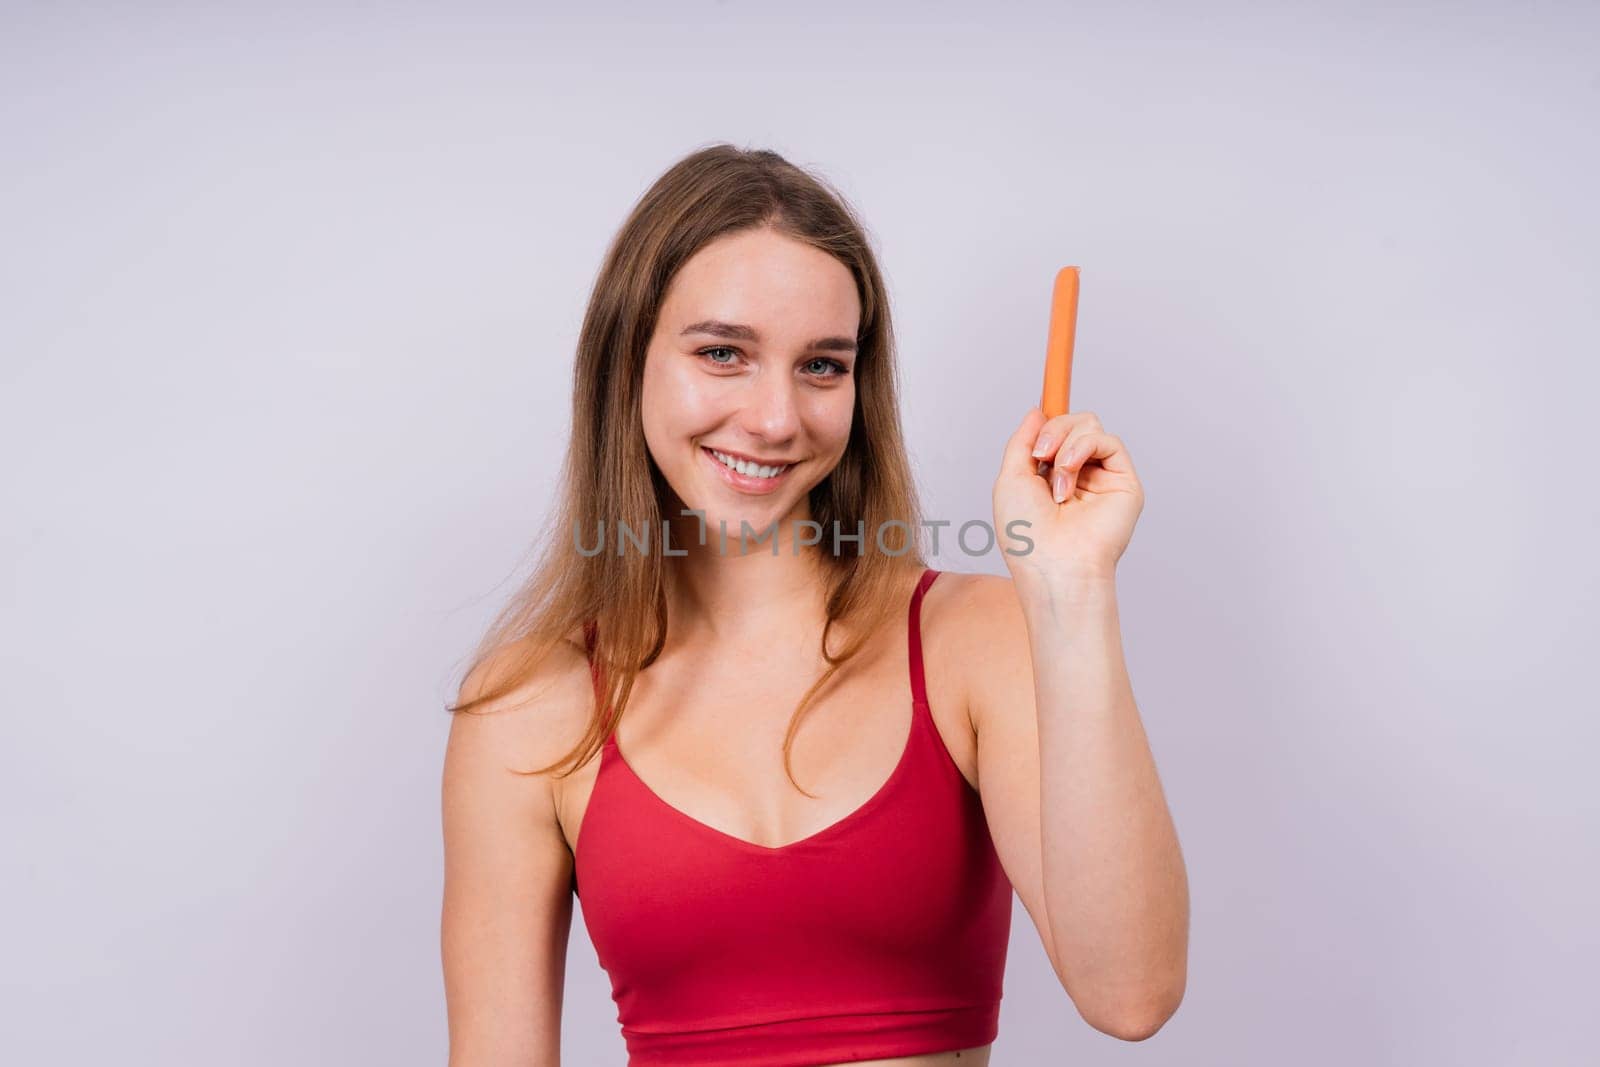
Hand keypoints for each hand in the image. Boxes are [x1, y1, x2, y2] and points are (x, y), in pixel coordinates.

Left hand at [993, 407, 1144, 588]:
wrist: (1053, 564)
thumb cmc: (1027, 535)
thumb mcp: (1010, 479)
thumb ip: (1022, 442)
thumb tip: (1038, 411)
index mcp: (1050, 477)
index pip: (1056, 434)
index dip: (1049, 422)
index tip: (1038, 413)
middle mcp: (1079, 476)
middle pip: (1074, 422)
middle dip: (1052, 430)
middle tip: (1039, 456)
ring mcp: (1102, 478)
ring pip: (1089, 425)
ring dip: (1064, 446)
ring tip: (1056, 481)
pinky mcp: (1124, 482)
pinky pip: (1108, 440)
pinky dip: (1082, 448)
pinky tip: (1069, 475)